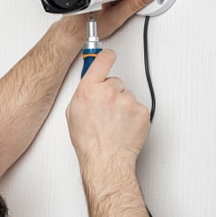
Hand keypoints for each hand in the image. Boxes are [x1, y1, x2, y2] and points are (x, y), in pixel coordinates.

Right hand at [66, 49, 149, 166]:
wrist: (106, 160)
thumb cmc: (89, 142)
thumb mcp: (73, 113)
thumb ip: (82, 93)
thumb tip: (89, 84)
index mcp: (89, 89)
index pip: (102, 59)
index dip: (106, 57)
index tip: (109, 56)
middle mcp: (109, 92)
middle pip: (116, 81)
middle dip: (113, 93)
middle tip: (106, 111)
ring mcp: (128, 101)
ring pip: (128, 96)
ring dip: (123, 106)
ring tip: (114, 123)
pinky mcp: (141, 111)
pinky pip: (138, 108)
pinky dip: (133, 116)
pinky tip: (123, 127)